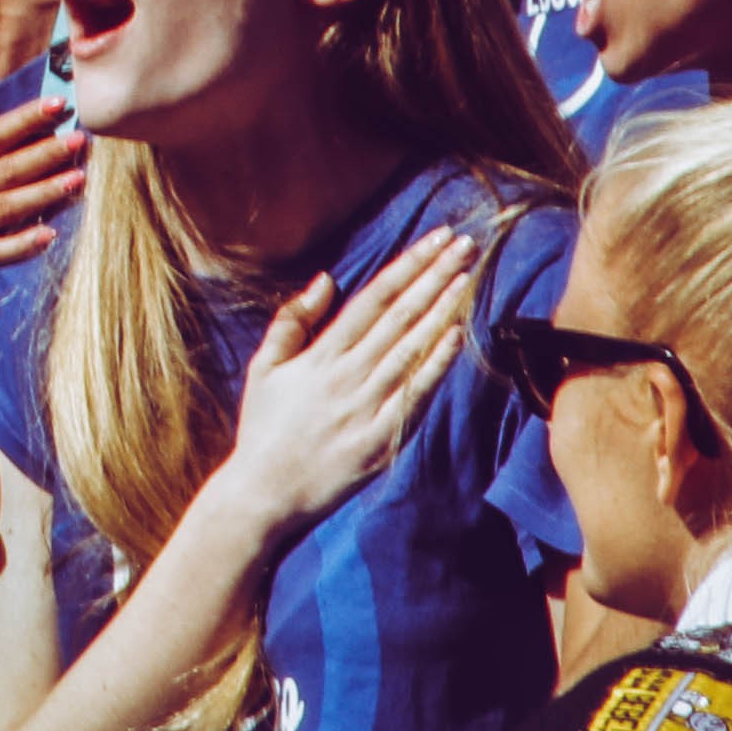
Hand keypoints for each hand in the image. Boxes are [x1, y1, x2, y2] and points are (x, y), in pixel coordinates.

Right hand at [214, 225, 479, 541]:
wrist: (265, 491)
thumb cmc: (263, 427)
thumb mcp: (263, 367)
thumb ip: (292, 321)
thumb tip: (327, 280)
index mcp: (320, 354)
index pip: (373, 297)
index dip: (407, 265)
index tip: (435, 239)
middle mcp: (348, 375)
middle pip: (400, 315)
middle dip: (435, 276)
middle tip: (465, 245)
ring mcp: (368, 407)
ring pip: (413, 347)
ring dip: (443, 310)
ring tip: (468, 276)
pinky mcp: (384, 439)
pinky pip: (416, 394)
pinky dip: (438, 364)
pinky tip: (458, 336)